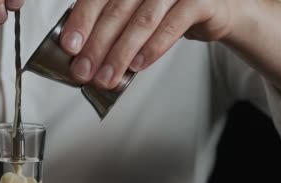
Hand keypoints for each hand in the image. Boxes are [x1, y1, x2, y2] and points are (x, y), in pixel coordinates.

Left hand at [60, 0, 243, 88]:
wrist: (210, 10)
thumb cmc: (163, 13)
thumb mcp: (130, 16)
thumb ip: (108, 28)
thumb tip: (81, 57)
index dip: (82, 21)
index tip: (70, 46)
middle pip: (117, 10)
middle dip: (97, 46)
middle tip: (84, 72)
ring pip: (142, 20)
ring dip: (121, 53)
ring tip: (107, 77)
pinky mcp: (199, 0)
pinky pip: (173, 25)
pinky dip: (153, 48)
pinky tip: (137, 66)